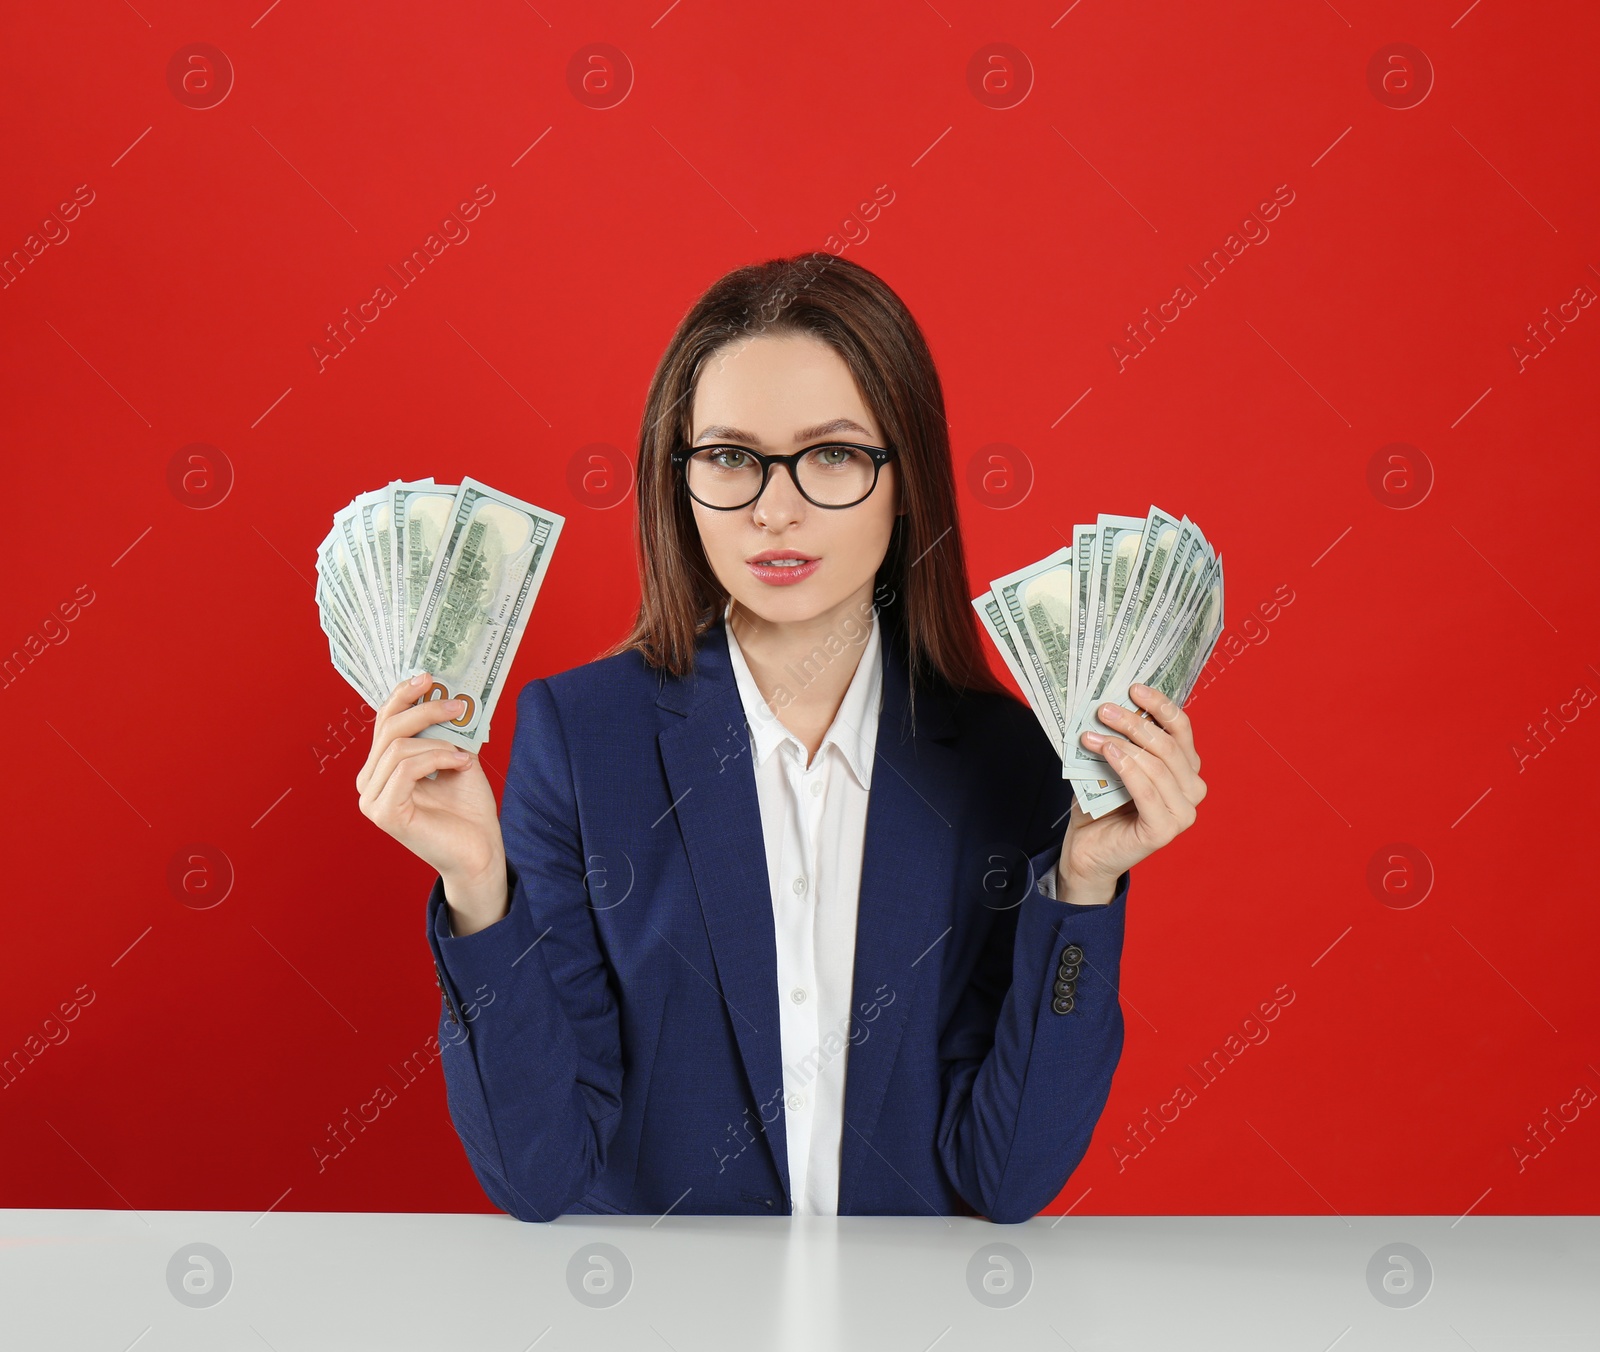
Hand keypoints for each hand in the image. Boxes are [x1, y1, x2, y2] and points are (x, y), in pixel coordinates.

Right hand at [356, 672, 507, 924]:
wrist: (480, 851)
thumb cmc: (468, 809)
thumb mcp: (456, 757)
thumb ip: (443, 732)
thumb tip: (446, 693)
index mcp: (381, 768)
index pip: (384, 722)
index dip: (402, 695)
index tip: (429, 676)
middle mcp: (369, 783)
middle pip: (388, 729)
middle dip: (424, 711)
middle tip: (457, 705)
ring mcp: (372, 800)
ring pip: (399, 748)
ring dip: (438, 744)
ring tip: (464, 753)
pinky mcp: (385, 813)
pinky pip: (405, 769)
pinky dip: (436, 759)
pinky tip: (460, 763)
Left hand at [1060, 683, 1205, 898]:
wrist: (1086, 849)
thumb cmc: (1101, 804)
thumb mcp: (1112, 763)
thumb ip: (1121, 738)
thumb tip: (1109, 701)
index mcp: (1185, 768)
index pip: (1181, 729)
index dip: (1160, 705)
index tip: (1132, 688)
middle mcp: (1192, 789)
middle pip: (1168, 745)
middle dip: (1135, 723)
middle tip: (1104, 709)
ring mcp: (1183, 813)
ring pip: (1157, 766)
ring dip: (1123, 743)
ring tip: (1091, 733)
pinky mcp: (1164, 831)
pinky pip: (1147, 790)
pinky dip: (1126, 767)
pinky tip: (1106, 751)